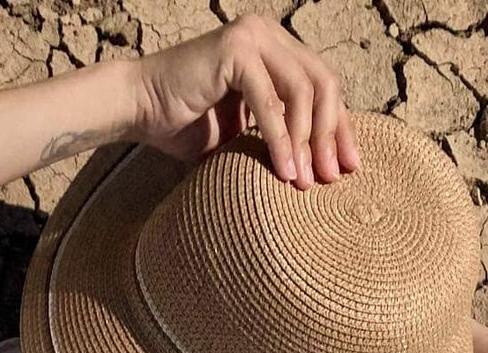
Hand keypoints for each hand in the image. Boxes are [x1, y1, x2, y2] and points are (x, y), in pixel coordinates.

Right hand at [129, 15, 360, 190]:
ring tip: (306, 183)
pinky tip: (285, 171)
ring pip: (302, 90)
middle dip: (331, 135)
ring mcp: (253, 36)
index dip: (340, 128)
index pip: (323, 85)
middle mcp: (268, 35)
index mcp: (276, 49)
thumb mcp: (245, 134)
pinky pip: (270, 99)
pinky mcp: (236, 49)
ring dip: (308, 141)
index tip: (348, 168)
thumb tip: (320, 169)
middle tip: (332, 179)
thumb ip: (279, 135)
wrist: (139, 110)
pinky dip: (280, 139)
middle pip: (322, 84)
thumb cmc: (185, 127)